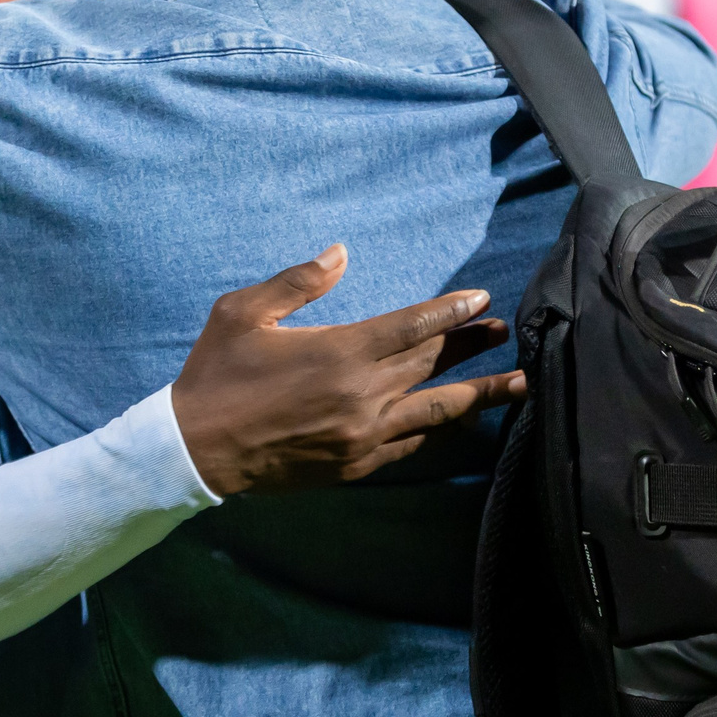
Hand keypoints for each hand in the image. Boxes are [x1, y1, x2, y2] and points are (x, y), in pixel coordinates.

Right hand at [174, 244, 525, 495]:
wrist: (196, 450)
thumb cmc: (217, 374)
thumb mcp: (245, 312)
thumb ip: (298, 282)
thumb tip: (340, 252)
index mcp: (339, 352)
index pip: (413, 326)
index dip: (452, 310)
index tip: (482, 299)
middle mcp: (361, 394)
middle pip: (432, 364)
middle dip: (471, 344)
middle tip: (504, 330)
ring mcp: (363, 434)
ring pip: (437, 410)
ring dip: (481, 394)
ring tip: (520, 383)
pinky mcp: (356, 464)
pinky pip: (411, 444)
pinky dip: (437, 428)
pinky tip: (459, 419)